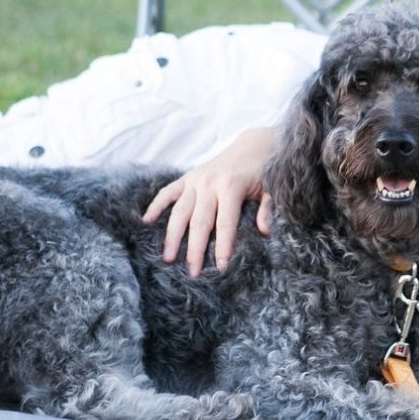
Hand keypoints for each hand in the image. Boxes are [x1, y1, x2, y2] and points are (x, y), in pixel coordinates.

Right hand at [141, 127, 275, 276]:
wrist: (254, 146)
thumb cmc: (265, 171)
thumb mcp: (273, 188)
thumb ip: (268, 208)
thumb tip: (265, 231)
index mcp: (231, 186)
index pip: (225, 223)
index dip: (223, 246)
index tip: (221, 268)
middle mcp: (209, 183)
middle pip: (199, 222)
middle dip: (195, 250)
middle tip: (193, 273)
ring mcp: (195, 180)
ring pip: (180, 212)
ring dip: (172, 236)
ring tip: (167, 258)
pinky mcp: (187, 177)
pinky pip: (167, 192)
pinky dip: (156, 206)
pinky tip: (145, 221)